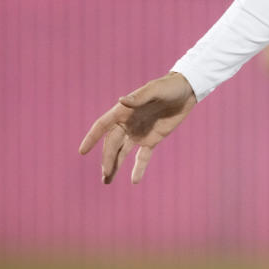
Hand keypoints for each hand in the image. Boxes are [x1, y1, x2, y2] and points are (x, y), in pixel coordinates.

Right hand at [79, 72, 195, 184]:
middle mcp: (127, 123)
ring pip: (122, 153)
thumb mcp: (155, 90)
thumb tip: (121, 101)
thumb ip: (139, 98)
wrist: (186, 91)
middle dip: (107, 160)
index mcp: (123, 111)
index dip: (91, 138)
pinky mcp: (152, 140)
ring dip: (115, 166)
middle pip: (112, 145)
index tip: (82, 151)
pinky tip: (134, 181)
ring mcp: (139, 133)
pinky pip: (142, 157)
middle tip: (105, 176)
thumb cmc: (169, 87)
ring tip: (107, 181)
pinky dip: (138, 168)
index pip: (102, 126)